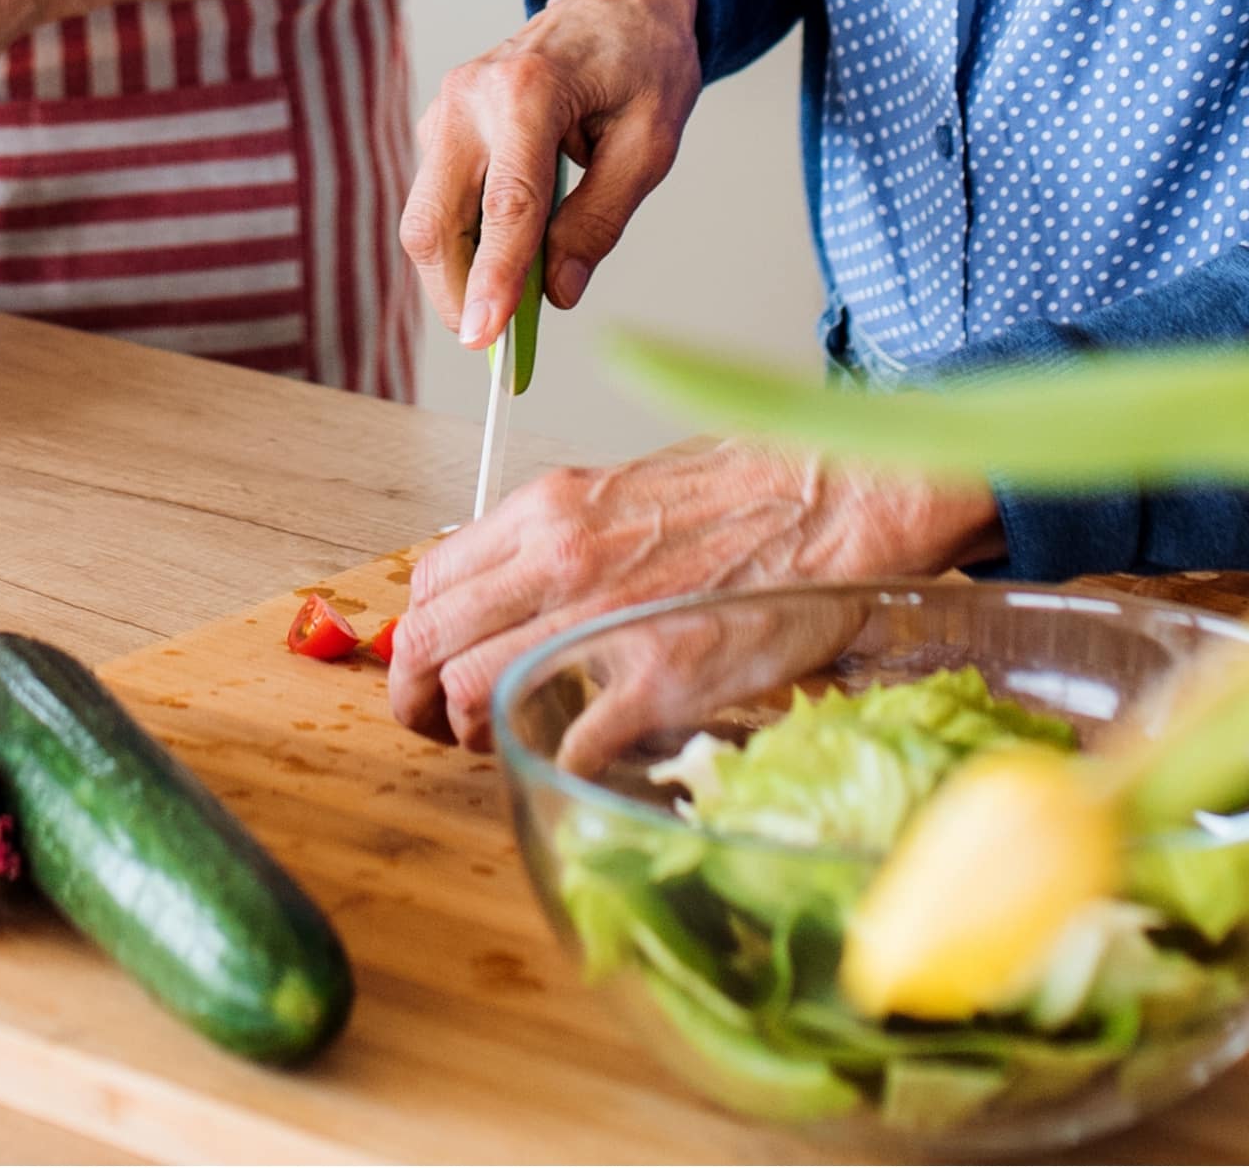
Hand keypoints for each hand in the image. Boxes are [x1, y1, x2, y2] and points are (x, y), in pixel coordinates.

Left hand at [388, 438, 1002, 752]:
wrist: (834, 502)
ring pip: (474, 693)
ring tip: (496, 739)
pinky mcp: (656, 681)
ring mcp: (602, 622)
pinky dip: (552, 761)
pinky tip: (572, 756)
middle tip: (431, 723)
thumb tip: (512, 586)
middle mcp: (558, 560)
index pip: (432, 578)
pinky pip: (564, 743)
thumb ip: (559, 536)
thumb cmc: (742, 490)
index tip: (430, 660)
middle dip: (414, 695)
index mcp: (548, 509)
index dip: (418, 633)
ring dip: (471, 732)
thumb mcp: (623, 488)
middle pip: (431, 642)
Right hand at [399, 0, 703, 352]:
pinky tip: (503, 261)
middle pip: (434, 220)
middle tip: (497, 347)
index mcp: (526, 92)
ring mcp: (445, 109)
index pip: (504, 207)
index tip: (486, 342)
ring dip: (458, 273)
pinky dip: (462, 243)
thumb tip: (557, 289)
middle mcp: (468, 98)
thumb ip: (601, 218)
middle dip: (457, 294)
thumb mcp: (649, 143)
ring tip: (508, 309)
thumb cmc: (641, 60)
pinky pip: (437, 200)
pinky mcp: (442, 124)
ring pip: (426, 217)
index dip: (493, 282)